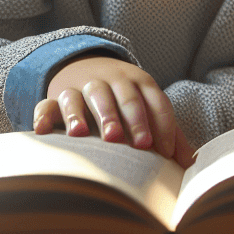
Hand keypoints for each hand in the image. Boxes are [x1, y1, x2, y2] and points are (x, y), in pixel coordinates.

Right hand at [34, 56, 194, 166]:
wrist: (87, 68)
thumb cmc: (126, 101)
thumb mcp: (149, 109)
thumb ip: (169, 134)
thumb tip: (190, 165)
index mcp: (140, 82)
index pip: (155, 101)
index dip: (160, 125)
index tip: (161, 152)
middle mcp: (112, 80)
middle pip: (122, 96)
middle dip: (128, 119)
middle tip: (131, 143)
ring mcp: (82, 85)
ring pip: (84, 95)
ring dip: (83, 113)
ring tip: (83, 135)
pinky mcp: (57, 96)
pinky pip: (48, 103)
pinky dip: (43, 115)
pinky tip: (43, 132)